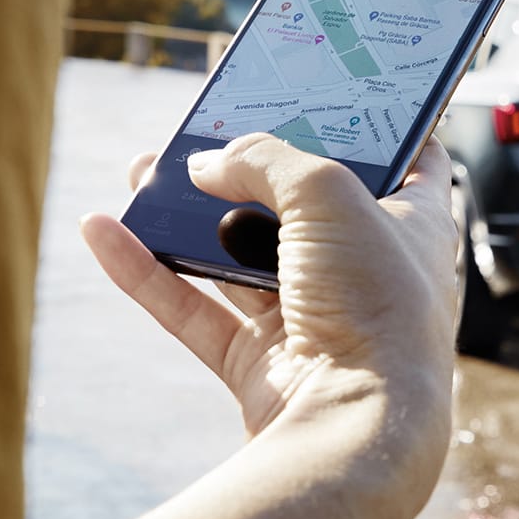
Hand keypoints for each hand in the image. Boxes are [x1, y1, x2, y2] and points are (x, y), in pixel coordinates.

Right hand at [79, 134, 460, 440]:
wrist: (353, 427)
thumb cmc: (374, 303)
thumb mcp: (328, 193)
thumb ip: (266, 159)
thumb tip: (210, 163)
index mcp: (414, 228)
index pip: (410, 162)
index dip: (375, 125)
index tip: (334, 91)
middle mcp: (366, 274)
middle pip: (300, 206)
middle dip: (246, 168)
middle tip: (206, 132)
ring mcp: (311, 321)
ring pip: (237, 255)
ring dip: (187, 214)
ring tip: (142, 169)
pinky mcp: (261, 364)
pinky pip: (193, 310)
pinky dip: (147, 272)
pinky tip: (104, 230)